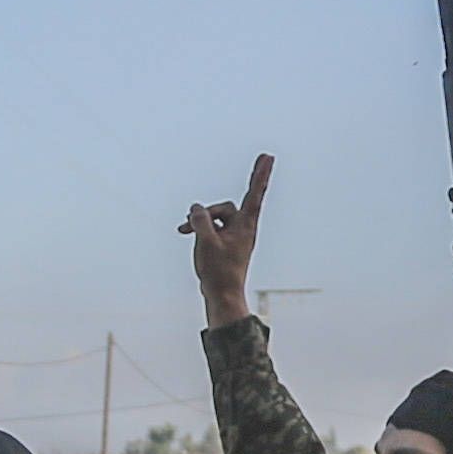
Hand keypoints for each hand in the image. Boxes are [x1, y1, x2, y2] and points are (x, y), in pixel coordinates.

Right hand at [180, 152, 273, 325]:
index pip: (255, 194)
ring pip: (214, 218)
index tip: (269, 157)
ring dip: (198, 222)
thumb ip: (200, 220)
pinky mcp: (225, 243)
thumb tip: (196, 208)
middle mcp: (242, 228)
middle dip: (206, 213)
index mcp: (245, 225)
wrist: (222, 295)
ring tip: (183, 232)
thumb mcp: (205, 241)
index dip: (260, 174)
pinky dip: (199, 229)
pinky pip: (211, 228)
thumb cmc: (218, 271)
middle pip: (224, 208)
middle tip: (195, 219)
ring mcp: (234, 236)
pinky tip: (184, 233)